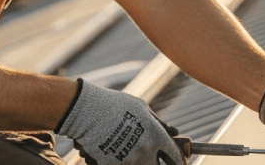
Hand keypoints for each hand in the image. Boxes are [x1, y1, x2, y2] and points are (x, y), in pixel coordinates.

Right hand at [56, 79, 185, 164]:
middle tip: (147, 155)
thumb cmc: (115, 104)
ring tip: (123, 147)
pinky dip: (116, 162)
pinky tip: (110, 150)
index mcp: (154, 136)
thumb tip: (175, 133)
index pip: (175, 157)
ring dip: (134, 160)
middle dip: (156, 162)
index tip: (179, 162)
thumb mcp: (140, 108)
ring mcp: (128, 161)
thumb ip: (159, 123)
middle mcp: (144, 151)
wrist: (85, 110)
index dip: (179, 161)